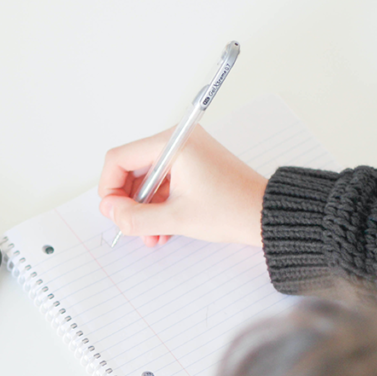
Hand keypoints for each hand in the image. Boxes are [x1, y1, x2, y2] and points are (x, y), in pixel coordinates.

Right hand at [98, 126, 266, 246]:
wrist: (266, 215)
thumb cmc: (232, 210)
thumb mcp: (175, 218)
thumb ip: (135, 216)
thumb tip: (110, 210)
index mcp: (173, 144)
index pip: (119, 158)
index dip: (110, 188)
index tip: (113, 212)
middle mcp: (178, 141)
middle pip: (131, 168)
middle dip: (128, 201)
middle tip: (130, 225)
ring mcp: (186, 153)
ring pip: (146, 180)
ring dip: (143, 208)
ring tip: (150, 234)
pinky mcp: (193, 165)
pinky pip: (163, 183)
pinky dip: (158, 205)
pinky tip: (161, 229)